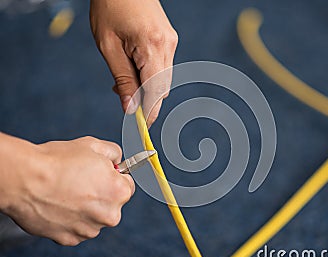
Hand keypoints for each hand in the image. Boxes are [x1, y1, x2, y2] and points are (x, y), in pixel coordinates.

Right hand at [0, 136, 133, 245]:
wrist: (25, 179)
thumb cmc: (58, 162)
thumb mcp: (93, 145)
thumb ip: (114, 153)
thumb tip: (117, 159)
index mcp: (119, 192)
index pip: (127, 185)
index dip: (114, 176)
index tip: (102, 174)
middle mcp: (109, 215)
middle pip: (111, 203)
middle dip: (100, 193)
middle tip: (80, 181)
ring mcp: (89, 229)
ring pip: (94, 217)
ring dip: (85, 208)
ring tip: (66, 192)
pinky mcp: (70, 239)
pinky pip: (77, 228)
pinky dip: (70, 219)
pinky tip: (58, 205)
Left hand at [90, 0, 177, 126]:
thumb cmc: (110, 7)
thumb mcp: (108, 46)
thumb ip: (122, 80)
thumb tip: (130, 109)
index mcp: (152, 46)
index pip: (156, 92)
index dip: (150, 113)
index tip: (141, 127)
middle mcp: (168, 46)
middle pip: (162, 88)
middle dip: (146, 101)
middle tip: (125, 101)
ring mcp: (172, 42)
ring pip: (163, 79)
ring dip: (147, 88)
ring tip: (124, 80)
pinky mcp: (170, 40)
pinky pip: (163, 67)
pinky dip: (150, 75)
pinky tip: (133, 68)